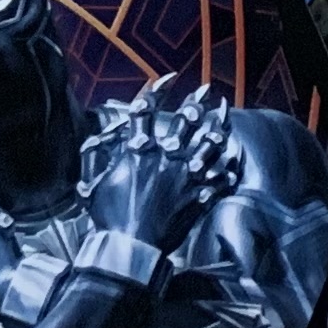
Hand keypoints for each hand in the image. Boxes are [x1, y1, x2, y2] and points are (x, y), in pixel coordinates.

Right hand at [77, 79, 240, 251]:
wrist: (129, 249)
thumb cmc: (108, 218)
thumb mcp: (94, 184)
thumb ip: (98, 158)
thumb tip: (98, 140)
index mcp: (139, 151)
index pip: (147, 111)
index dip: (158, 90)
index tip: (168, 79)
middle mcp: (166, 157)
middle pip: (187, 120)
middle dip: (197, 102)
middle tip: (206, 91)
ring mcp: (186, 176)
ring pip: (210, 143)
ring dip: (218, 127)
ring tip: (223, 116)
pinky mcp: (199, 196)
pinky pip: (221, 178)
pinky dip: (229, 170)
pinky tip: (233, 162)